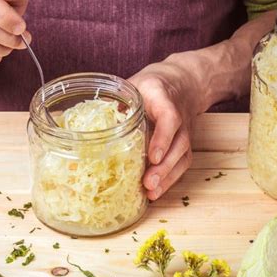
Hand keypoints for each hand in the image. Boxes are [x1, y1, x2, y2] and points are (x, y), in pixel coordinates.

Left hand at [129, 57, 203, 199]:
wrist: (185, 83)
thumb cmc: (155, 85)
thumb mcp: (135, 84)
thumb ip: (117, 100)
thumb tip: (91, 117)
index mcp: (164, 98)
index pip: (169, 118)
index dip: (162, 138)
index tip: (153, 157)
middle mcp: (180, 117)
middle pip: (178, 143)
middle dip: (164, 166)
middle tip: (148, 183)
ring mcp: (185, 132)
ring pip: (182, 156)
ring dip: (168, 177)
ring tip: (151, 193)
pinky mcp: (185, 144)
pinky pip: (181, 163)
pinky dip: (170, 179)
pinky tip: (156, 192)